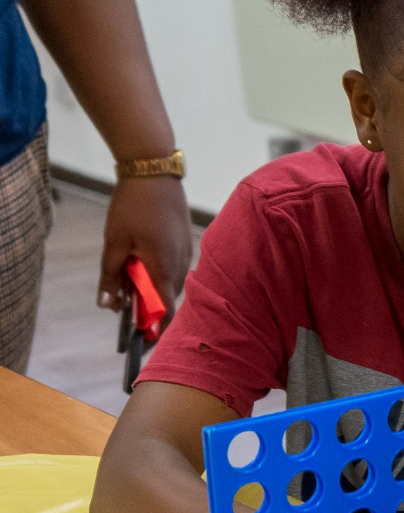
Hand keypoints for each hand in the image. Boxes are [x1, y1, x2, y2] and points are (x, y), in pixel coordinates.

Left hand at [99, 176, 191, 315]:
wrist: (154, 172)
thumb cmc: (132, 206)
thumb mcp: (114, 242)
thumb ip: (110, 276)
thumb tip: (107, 305)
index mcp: (162, 267)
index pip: (164, 309)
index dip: (155, 327)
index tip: (144, 340)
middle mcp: (181, 263)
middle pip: (168, 297)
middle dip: (149, 307)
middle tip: (125, 307)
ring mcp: (187, 252)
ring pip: (171, 282)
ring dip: (154, 287)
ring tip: (130, 281)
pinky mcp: (186, 242)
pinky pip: (175, 267)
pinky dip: (160, 273)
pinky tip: (143, 261)